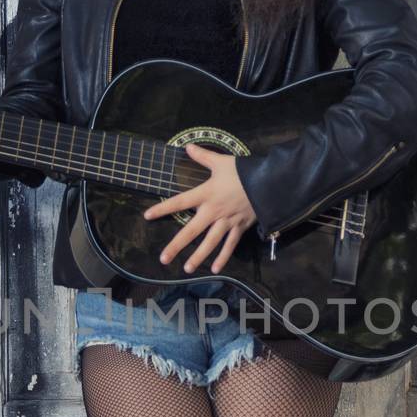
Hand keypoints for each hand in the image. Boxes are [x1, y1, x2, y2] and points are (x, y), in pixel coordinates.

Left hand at [143, 143, 256, 273]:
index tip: (147, 216)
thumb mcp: (222, 162)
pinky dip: (223, 257)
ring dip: (198, 257)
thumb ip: (203, 156)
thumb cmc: (244, 172)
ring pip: (210, 242)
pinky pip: (230, 245)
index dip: (163, 209)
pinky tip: (214, 269)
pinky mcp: (239, 227)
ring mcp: (227, 222)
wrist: (269, 183)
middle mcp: (213, 211)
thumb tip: (188, 147)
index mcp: (206, 194)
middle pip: (191, 231)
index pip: (179, 202)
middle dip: (176, 245)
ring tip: (186, 269)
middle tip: (163, 259)